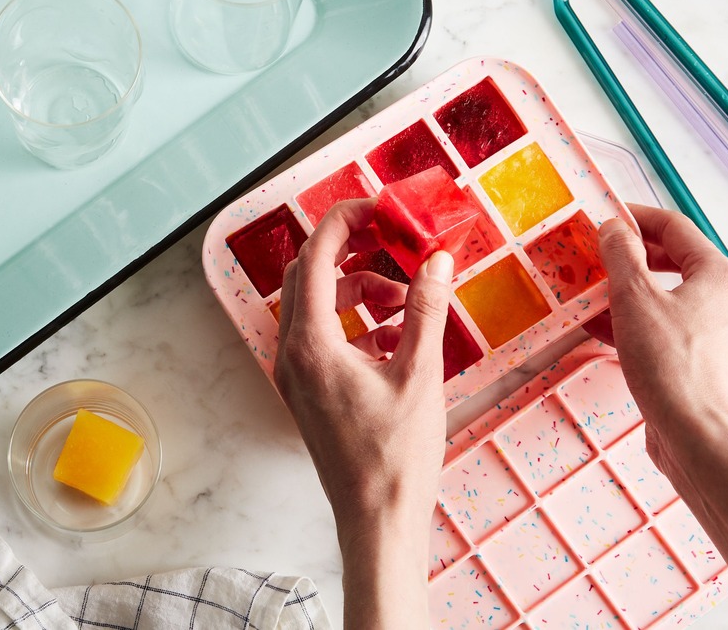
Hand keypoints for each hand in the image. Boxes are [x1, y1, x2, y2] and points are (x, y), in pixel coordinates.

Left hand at [274, 198, 453, 628]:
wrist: (377, 520)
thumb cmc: (396, 455)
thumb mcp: (420, 373)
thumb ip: (425, 309)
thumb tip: (436, 260)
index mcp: (311, 342)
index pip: (317, 256)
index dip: (345, 221)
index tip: (379, 207)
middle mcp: (291, 352)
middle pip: (309, 273)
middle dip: (351, 251)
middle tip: (392, 243)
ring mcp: (294, 372)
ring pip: (316, 303)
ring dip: (357, 288)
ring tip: (403, 299)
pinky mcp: (307, 388)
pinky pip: (322, 334)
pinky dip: (354, 320)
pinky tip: (394, 335)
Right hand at [586, 204, 727, 468]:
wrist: (694, 435)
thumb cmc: (670, 365)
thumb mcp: (634, 298)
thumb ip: (621, 255)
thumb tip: (612, 229)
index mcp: (718, 274)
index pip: (674, 227)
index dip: (634, 217)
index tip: (603, 218)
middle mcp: (724, 298)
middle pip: (670, 260)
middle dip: (627, 257)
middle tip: (593, 255)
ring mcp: (714, 329)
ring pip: (663, 295)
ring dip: (624, 291)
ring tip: (589, 290)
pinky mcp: (699, 357)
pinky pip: (662, 325)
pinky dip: (632, 320)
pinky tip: (600, 326)